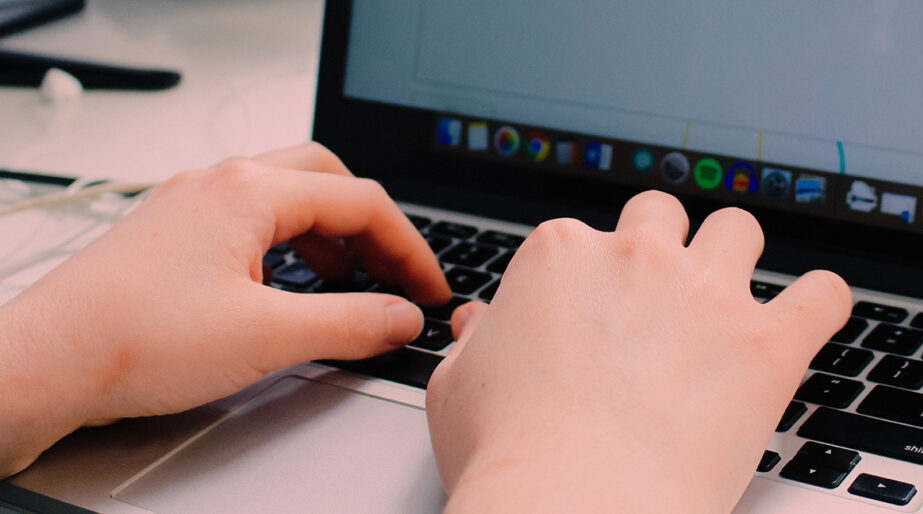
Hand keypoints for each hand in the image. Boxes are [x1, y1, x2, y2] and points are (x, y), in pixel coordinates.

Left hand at [0, 142, 449, 475]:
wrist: (46, 362)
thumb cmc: (132, 339)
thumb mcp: (268, 336)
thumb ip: (351, 322)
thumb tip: (401, 316)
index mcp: (249, 192)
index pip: (360, 202)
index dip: (409, 247)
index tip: (429, 288)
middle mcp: (219, 184)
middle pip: (325, 180)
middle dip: (371, 227)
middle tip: (395, 273)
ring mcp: (191, 205)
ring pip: (286, 198)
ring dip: (330, 235)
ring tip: (350, 282)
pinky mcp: (173, 233)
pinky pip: (250, 221)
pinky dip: (288, 247)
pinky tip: (288, 287)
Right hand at [426, 191, 850, 511]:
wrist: (572, 506)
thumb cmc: (509, 455)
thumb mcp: (456, 387)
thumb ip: (471, 342)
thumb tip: (478, 323)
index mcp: (560, 256)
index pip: (582, 237)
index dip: (588, 276)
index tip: (593, 312)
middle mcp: (636, 257)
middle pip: (661, 215)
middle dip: (663, 245)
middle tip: (660, 294)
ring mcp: (706, 294)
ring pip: (738, 229)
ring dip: (735, 255)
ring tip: (729, 296)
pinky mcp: (766, 344)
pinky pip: (822, 295)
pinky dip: (821, 302)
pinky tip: (809, 317)